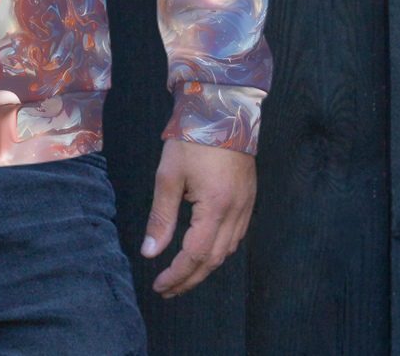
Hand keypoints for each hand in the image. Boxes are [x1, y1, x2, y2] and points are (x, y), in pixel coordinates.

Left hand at [141, 139, 255, 297]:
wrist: (222, 110)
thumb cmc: (192, 139)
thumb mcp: (168, 175)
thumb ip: (161, 217)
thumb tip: (151, 252)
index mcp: (216, 208)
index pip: (196, 255)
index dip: (177, 274)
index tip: (159, 285)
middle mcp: (236, 213)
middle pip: (214, 260)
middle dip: (190, 279)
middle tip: (168, 290)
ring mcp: (246, 207)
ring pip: (227, 251)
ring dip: (204, 268)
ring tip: (182, 276)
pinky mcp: (248, 199)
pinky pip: (235, 236)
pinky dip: (217, 250)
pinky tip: (203, 251)